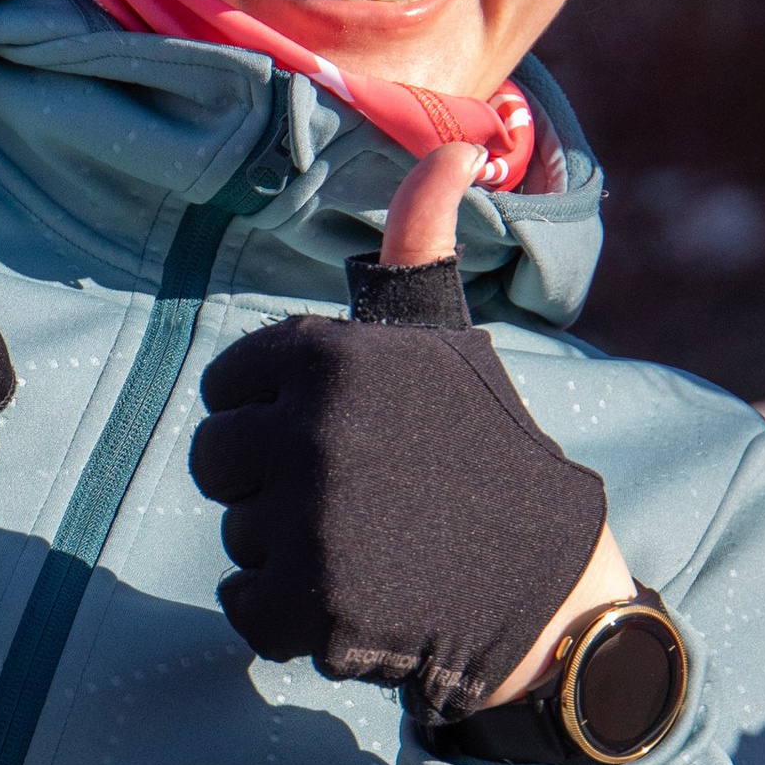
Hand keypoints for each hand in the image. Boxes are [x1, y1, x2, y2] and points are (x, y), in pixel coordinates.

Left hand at [189, 142, 630, 721]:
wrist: (548, 582)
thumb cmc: (483, 451)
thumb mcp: (446, 339)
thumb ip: (419, 243)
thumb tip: (452, 146)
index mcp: (327, 354)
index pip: (226, 389)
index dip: (271, 419)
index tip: (336, 439)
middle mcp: (313, 428)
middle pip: (217, 464)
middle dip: (269, 488)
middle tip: (353, 502)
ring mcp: (312, 521)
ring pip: (237, 537)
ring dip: (289, 554)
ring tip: (371, 549)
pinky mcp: (314, 606)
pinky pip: (244, 609)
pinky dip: (287, 619)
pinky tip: (354, 600)